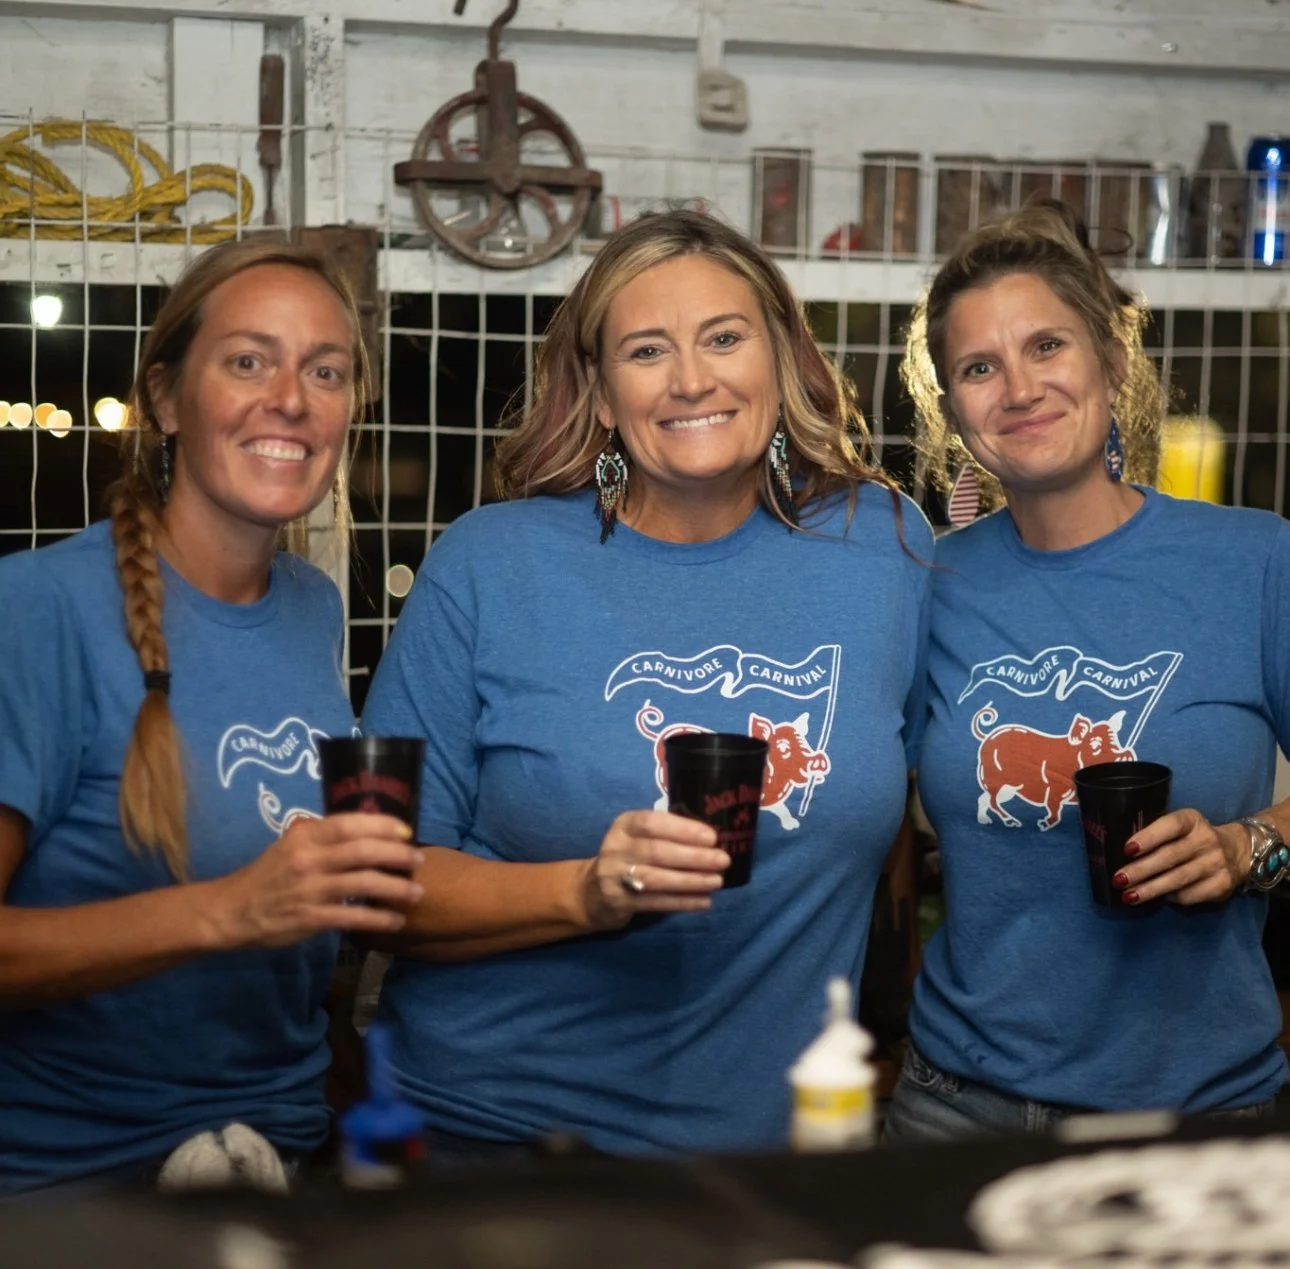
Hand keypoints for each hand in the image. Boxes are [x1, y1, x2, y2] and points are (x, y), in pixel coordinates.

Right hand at [206, 813, 424, 947]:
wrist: (232, 910)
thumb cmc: (269, 875)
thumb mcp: (291, 845)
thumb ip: (323, 837)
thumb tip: (367, 829)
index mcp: (305, 836)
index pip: (350, 823)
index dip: (382, 825)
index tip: (406, 830)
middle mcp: (308, 858)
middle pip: (364, 851)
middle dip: (397, 854)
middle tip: (418, 860)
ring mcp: (310, 889)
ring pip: (364, 883)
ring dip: (396, 888)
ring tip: (416, 893)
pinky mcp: (310, 918)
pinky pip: (353, 917)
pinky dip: (379, 919)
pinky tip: (395, 921)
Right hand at [579, 810, 729, 931]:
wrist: (594, 892)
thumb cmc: (630, 857)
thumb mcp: (639, 837)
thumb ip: (666, 834)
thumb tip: (711, 839)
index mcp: (624, 825)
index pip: (652, 823)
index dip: (682, 829)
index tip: (711, 837)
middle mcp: (615, 848)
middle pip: (656, 852)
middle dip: (694, 856)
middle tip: (722, 860)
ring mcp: (614, 876)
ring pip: (656, 879)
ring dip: (690, 881)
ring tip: (717, 881)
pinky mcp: (619, 901)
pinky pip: (655, 902)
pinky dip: (683, 902)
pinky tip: (704, 901)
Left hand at [1113, 808, 1248, 905]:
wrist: (1237, 851)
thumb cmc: (1192, 838)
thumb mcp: (1181, 828)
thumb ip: (1158, 835)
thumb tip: (1124, 855)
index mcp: (1192, 820)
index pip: (1171, 826)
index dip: (1149, 837)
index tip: (1127, 849)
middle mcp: (1207, 840)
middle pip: (1170, 856)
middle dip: (1141, 870)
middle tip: (1118, 880)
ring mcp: (1217, 863)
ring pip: (1179, 878)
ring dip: (1151, 889)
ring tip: (1128, 896)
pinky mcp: (1222, 885)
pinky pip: (1190, 894)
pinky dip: (1170, 898)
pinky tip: (1157, 899)